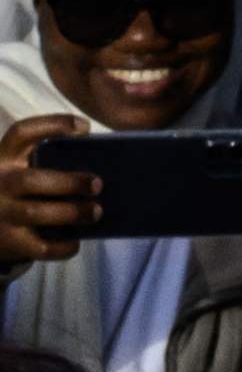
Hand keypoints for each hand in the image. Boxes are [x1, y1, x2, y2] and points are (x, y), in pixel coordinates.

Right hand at [0, 117, 93, 269]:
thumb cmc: (15, 189)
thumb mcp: (20, 167)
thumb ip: (47, 159)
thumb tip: (101, 158)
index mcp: (3, 157)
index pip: (21, 133)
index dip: (52, 125)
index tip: (84, 128)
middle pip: (31, 180)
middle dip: (68, 182)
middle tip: (98, 184)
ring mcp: (0, 214)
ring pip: (36, 213)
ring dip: (71, 213)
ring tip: (95, 212)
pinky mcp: (7, 242)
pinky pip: (38, 247)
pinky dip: (62, 247)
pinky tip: (76, 242)